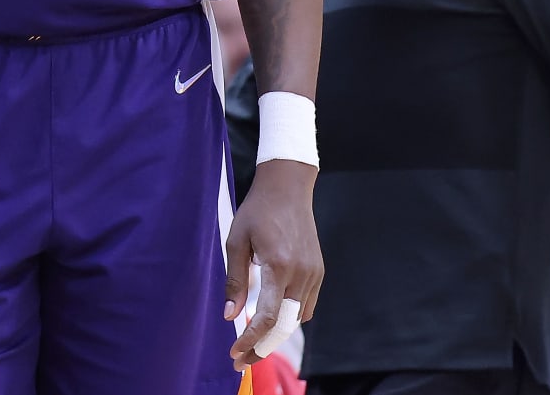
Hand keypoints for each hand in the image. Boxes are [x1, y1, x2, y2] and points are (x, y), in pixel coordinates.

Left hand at [225, 159, 322, 369]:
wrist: (288, 188)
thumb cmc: (257, 212)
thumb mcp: (236, 242)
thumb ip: (235, 280)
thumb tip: (230, 315)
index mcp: (278, 266)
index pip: (265, 317)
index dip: (250, 340)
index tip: (235, 353)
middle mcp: (300, 274)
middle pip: (284, 326)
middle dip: (263, 348)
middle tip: (242, 361)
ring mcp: (313, 274)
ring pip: (296, 318)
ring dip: (276, 333)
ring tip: (252, 341)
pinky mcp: (318, 271)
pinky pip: (305, 305)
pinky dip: (289, 316)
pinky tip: (272, 316)